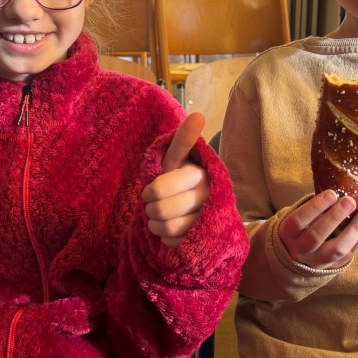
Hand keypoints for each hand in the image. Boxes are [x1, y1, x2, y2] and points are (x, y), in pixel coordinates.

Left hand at [142, 113, 209, 247]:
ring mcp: (207, 221)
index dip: (149, 192)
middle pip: (161, 210)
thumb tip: (198, 114)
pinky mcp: (205, 240)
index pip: (159, 190)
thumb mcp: (177, 161)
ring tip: (160, 218)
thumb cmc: (180, 180)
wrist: (199, 209)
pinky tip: (171, 230)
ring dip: (156, 225)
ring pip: (168, 228)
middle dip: (151, 210)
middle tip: (154, 206)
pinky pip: (174, 243)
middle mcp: (208, 197)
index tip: (151, 191)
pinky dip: (166, 239)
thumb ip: (183, 140)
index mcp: (199, 175)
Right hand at [279, 191, 357, 269]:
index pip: (298, 220)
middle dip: (335, 217)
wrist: (295, 259)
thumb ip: (312, 207)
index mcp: (287, 234)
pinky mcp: (333, 267)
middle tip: (350, 201)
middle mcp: (300, 250)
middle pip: (316, 235)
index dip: (315, 207)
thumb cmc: (300, 229)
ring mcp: (317, 261)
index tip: (331, 193)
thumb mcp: (297, 217)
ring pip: (337, 250)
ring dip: (354, 230)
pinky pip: (350, 254)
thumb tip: (337, 187)